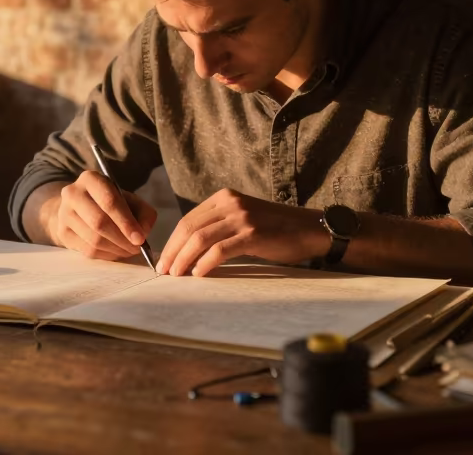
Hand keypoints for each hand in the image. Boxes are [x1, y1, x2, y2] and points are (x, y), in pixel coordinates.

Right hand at [49, 171, 157, 260]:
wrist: (78, 207)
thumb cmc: (108, 202)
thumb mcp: (128, 199)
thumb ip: (143, 212)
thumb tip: (143, 233)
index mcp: (90, 179)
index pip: (109, 202)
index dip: (126, 222)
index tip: (140, 238)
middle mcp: (72, 193)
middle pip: (99, 222)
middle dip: (122, 239)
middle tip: (136, 247)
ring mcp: (64, 214)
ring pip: (93, 239)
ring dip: (116, 249)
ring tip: (128, 250)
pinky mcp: (62, 233)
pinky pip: (87, 250)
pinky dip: (106, 255)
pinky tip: (116, 252)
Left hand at [156, 189, 328, 276]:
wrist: (309, 229)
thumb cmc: (275, 230)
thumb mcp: (242, 220)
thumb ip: (218, 227)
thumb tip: (187, 251)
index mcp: (224, 197)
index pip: (188, 220)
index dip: (172, 241)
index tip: (163, 260)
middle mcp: (231, 203)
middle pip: (190, 228)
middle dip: (173, 251)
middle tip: (164, 271)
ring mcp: (242, 217)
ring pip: (201, 238)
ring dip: (184, 259)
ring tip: (176, 275)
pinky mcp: (253, 233)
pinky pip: (220, 249)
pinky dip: (205, 263)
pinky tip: (199, 274)